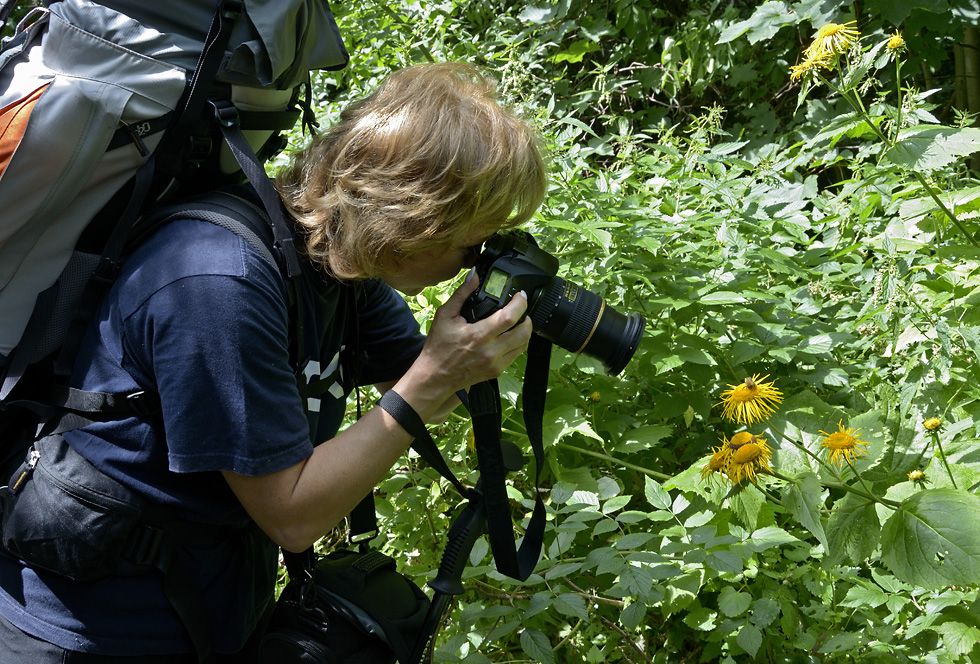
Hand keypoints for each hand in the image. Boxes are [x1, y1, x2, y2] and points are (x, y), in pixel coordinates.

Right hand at [401, 272, 533, 408]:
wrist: (435, 376)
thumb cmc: (438, 347)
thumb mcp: (445, 316)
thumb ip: (462, 293)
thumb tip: (474, 275)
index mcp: (478, 335)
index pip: (509, 317)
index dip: (520, 304)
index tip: (519, 296)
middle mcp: (491, 351)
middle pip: (524, 332)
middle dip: (527, 317)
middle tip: (520, 309)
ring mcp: (496, 363)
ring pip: (524, 344)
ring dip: (524, 330)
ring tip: (515, 322)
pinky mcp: (497, 371)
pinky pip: (516, 355)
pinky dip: (517, 343)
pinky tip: (507, 336)